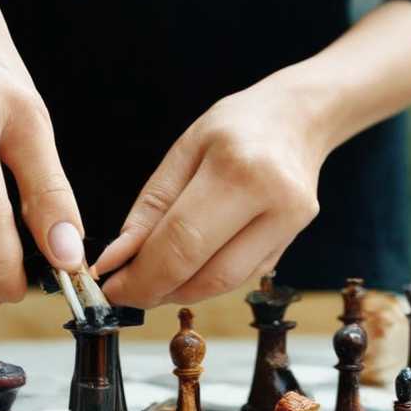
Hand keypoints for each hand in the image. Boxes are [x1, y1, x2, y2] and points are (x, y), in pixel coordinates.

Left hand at [95, 72, 327, 306]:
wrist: (299, 119)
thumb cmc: (237, 128)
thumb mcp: (183, 152)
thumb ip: (148, 210)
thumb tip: (115, 260)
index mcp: (241, 170)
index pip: (181, 243)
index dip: (141, 276)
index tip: (111, 286)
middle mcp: (274, 202)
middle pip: (205, 275)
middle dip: (156, 291)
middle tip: (126, 290)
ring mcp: (289, 228)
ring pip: (222, 286)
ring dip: (177, 291)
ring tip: (152, 277)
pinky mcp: (289, 245)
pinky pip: (237, 279)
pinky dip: (202, 281)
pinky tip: (185, 267)